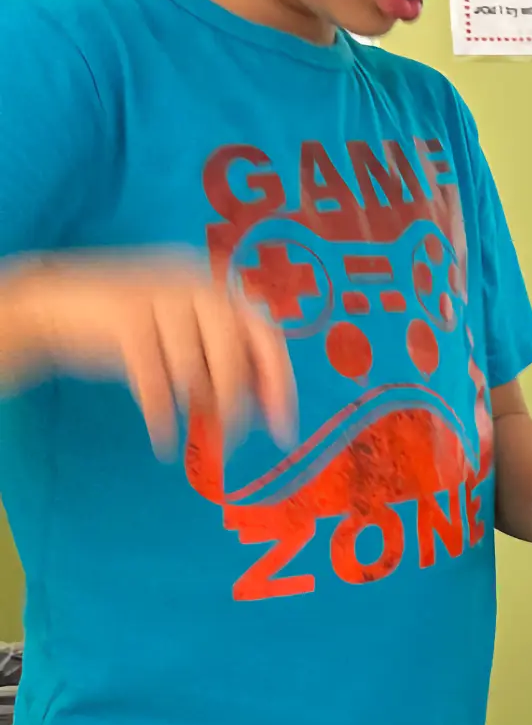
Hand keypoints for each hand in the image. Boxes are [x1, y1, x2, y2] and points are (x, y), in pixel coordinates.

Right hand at [7, 255, 295, 457]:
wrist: (54, 304)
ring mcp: (160, 293)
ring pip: (193, 368)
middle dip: (235, 404)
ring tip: (189, 425)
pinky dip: (161, 415)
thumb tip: (269, 408)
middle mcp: (196, 282)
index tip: (284, 427)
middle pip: (233, 354)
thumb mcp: (186, 339)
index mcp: (218, 286)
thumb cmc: (131, 328)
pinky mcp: (126, 314)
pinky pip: (155, 380)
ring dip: (194, 408)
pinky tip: (164, 438)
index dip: (279, 383)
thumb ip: (225, 361)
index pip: (266, 334)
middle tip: (231, 442)